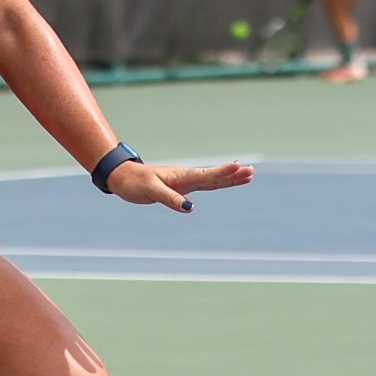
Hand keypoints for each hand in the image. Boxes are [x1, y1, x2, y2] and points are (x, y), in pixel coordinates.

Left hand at [108, 160, 253, 211]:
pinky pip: (203, 186)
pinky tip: (224, 182)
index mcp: (182, 177)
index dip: (224, 172)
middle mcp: (187, 178)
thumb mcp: (151, 191)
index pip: (207, 175)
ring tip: (247, 175)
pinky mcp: (181, 188)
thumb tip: (189, 207)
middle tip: (252, 171)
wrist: (123, 178)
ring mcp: (185, 182)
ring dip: (229, 178)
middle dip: (233, 175)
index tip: (240, 167)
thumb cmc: (135, 182)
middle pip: (215, 177)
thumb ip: (170, 199)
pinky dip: (216, 183)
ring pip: (212, 180)